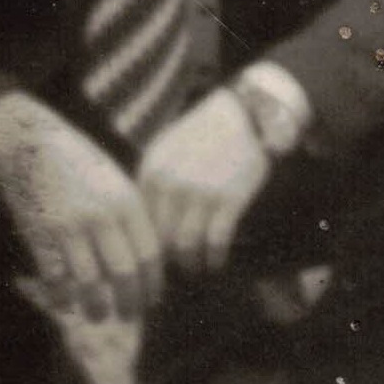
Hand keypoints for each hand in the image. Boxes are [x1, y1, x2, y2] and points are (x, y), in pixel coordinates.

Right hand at [0, 94, 162, 322]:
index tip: (153, 299)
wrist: (32, 144)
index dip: (154, 283)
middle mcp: (103, 217)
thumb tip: (149, 257)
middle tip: (131, 315)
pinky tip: (67, 306)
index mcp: (128, 203)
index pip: (151, 254)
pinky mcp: (40, 235)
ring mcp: (70, 228)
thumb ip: (132, 216)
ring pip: (90, 282)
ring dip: (97, 306)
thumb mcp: (117, 183)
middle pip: (126, 273)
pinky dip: (62, 297)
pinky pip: (55, 278)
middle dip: (131, 301)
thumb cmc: (80, 165)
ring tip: (102, 317)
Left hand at [135, 86, 277, 276]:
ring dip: (191, 264)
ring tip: (197, 269)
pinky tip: (216, 263)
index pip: (140, 223)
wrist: (243, 112)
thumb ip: (150, 183)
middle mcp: (172, 186)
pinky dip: (214, 258)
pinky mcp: (230, 199)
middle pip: (160, 238)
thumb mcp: (164, 150)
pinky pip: (216, 240)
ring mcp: (201, 193)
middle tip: (175, 271)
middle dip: (167, 261)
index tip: (155, 258)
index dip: (147, 245)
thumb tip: (142, 221)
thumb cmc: (202, 133)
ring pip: (187, 245)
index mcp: (151, 174)